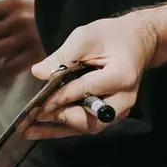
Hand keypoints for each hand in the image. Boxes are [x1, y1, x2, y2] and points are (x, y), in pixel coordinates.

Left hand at [24, 14, 158, 140]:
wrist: (136, 42)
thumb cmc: (111, 36)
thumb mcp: (85, 37)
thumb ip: (62, 56)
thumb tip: (38, 73)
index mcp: (121, 76)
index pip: (87, 90)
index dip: (61, 98)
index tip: (39, 105)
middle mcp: (124, 99)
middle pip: (92, 119)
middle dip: (61, 118)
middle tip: (34, 117)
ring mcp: (119, 109)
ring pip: (89, 126)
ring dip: (59, 129)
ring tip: (30, 130)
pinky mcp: (110, 113)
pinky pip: (87, 123)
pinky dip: (65, 127)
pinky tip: (42, 129)